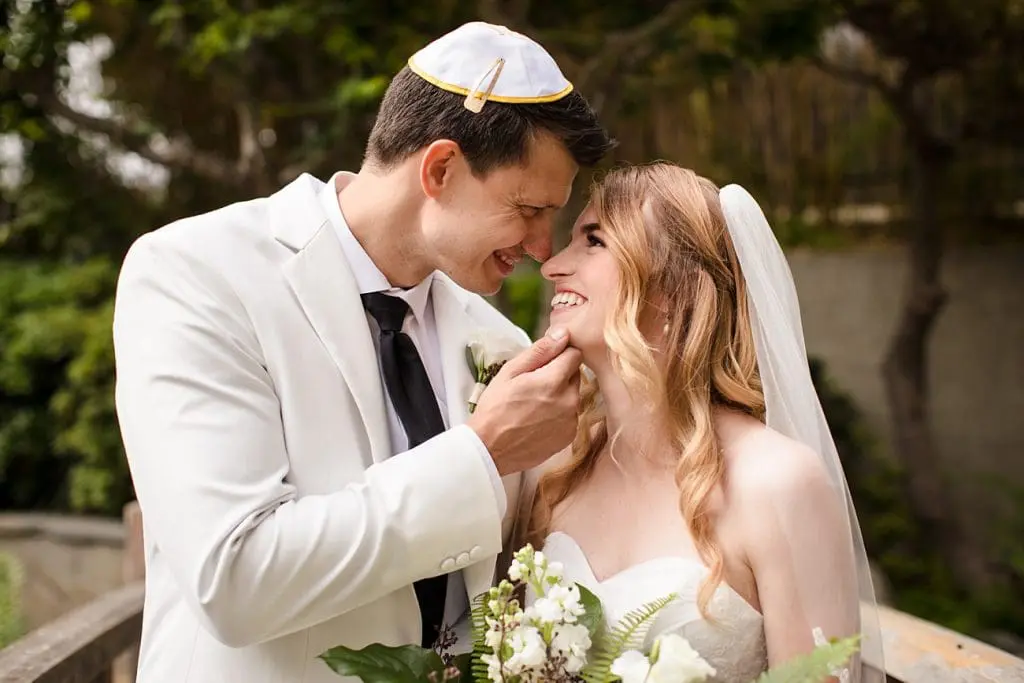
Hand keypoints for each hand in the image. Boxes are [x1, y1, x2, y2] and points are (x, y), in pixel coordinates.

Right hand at [466, 328, 581, 476]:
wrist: (489, 449)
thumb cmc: (495, 408)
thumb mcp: (510, 372)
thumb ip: (540, 351)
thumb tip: (563, 335)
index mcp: (554, 381)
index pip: (574, 354)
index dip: (559, 354)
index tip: (544, 362)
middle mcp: (569, 401)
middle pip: (575, 375)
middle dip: (559, 374)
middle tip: (534, 385)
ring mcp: (571, 420)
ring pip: (573, 396)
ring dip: (560, 395)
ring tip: (534, 404)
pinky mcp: (569, 436)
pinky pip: (570, 415)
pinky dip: (559, 414)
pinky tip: (538, 419)